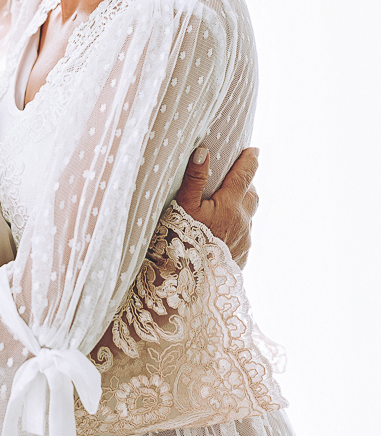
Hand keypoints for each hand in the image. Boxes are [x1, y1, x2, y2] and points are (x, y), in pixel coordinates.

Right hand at [174, 146, 259, 267]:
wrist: (188, 284)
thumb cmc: (181, 241)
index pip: (245, 175)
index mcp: (230, 205)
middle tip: (237, 178)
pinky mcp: (241, 258)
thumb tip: (204, 152)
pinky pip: (243, 237)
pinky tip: (221, 234)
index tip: (255, 150)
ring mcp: (244, 242)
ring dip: (242, 208)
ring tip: (227, 206)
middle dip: (247, 184)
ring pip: (248, 218)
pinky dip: (236, 229)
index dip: (250, 160)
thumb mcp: (183, 207)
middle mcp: (243, 222)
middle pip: (252, 196)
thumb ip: (194, 178)